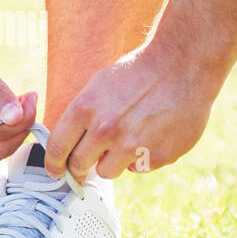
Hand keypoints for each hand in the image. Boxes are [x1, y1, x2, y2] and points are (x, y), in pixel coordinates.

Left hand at [44, 39, 221, 179]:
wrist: (182, 65)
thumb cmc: (139, 72)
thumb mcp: (99, 86)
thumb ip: (83, 118)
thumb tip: (72, 146)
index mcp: (86, 108)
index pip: (57, 148)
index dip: (53, 163)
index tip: (55, 170)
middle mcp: (106, 130)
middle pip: (79, 165)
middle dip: (80, 166)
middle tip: (86, 162)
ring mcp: (132, 146)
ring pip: (108, 171)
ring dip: (112, 161)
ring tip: (127, 139)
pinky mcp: (156, 156)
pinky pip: (138, 168)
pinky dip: (141, 157)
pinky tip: (152, 135)